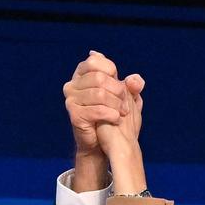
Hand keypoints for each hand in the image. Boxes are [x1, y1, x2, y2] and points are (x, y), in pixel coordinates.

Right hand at [63, 51, 143, 190]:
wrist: (101, 143)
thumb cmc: (111, 115)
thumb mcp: (125, 97)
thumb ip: (132, 85)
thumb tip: (134, 80)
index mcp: (81, 74)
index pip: (94, 61)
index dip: (111, 70)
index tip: (120, 83)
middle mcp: (72, 85)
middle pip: (99, 78)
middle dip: (118, 90)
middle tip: (125, 103)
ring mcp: (71, 100)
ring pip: (99, 94)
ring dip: (116, 104)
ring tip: (123, 112)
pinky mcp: (74, 115)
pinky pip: (97, 110)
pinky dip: (111, 114)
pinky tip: (116, 118)